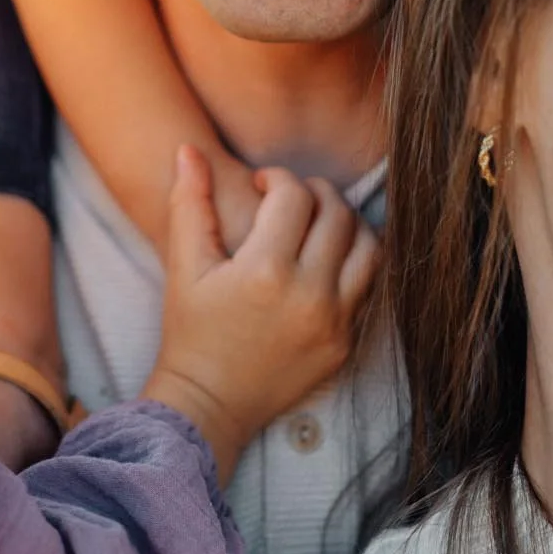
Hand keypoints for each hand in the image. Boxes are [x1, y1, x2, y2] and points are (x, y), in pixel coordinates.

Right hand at [143, 148, 379, 484]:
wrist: (209, 404)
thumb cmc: (191, 333)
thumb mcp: (184, 267)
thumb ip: (189, 203)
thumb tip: (188, 149)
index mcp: (265, 271)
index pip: (295, 195)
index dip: (277, 178)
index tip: (262, 186)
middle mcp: (308, 295)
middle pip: (337, 214)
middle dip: (315, 194)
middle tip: (291, 200)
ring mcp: (334, 322)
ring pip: (368, 247)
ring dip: (346, 224)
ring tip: (318, 225)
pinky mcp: (346, 342)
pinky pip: (368, 287)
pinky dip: (354, 263)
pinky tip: (326, 262)